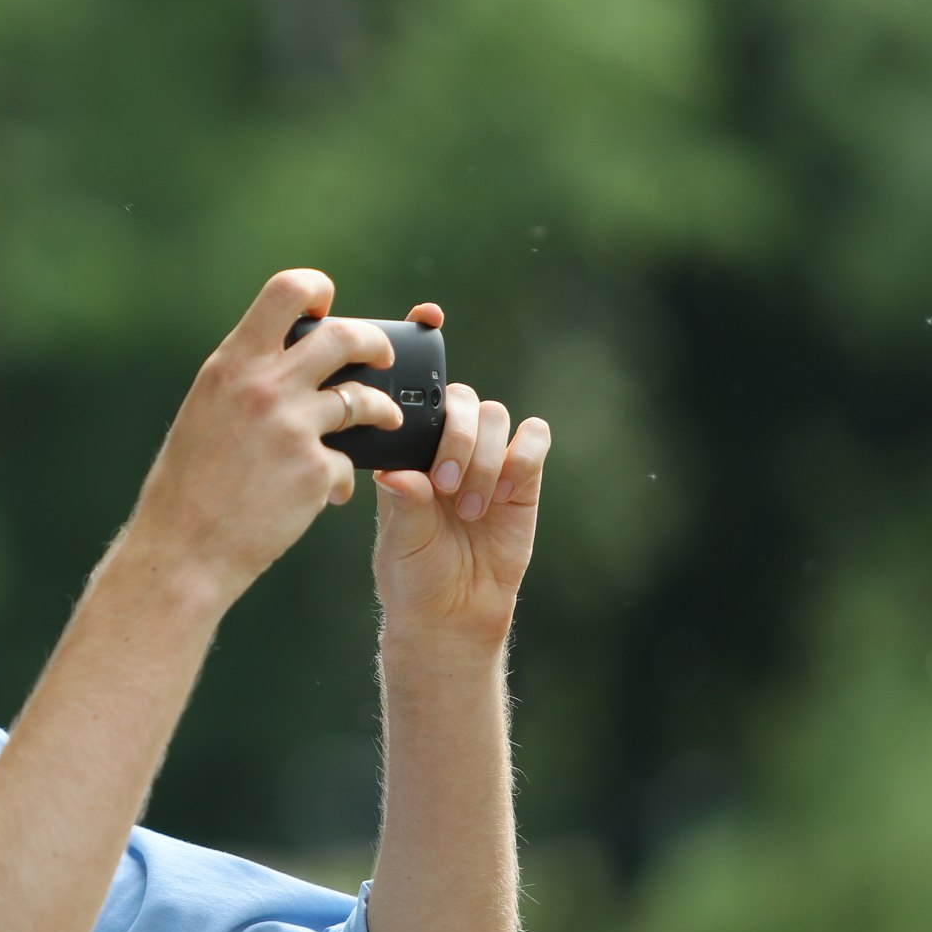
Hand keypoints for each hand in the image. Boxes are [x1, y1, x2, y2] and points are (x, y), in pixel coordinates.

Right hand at [127, 268, 405, 606]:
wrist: (183, 548)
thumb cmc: (187, 484)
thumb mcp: (205, 411)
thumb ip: (244, 380)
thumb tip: (287, 361)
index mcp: (231, 364)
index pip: (286, 291)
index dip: (316, 290)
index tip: (325, 308)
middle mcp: (264, 387)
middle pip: (344, 336)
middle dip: (374, 343)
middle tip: (380, 357)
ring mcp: (293, 428)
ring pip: (362, 398)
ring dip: (381, 409)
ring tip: (384, 419)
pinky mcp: (314, 471)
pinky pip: (347, 461)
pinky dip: (340, 477)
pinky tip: (327, 492)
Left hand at [368, 302, 550, 646]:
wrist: (450, 616)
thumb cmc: (411, 574)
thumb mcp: (399, 540)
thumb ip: (404, 504)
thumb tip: (399, 473)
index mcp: (405, 447)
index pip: (411, 389)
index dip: (420, 344)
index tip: (427, 315)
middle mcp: (445, 443)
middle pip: (459, 399)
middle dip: (454, 436)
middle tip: (443, 484)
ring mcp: (486, 458)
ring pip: (494, 415)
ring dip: (483, 455)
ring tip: (469, 504)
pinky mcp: (523, 479)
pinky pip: (532, 441)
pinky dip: (521, 455)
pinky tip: (503, 492)